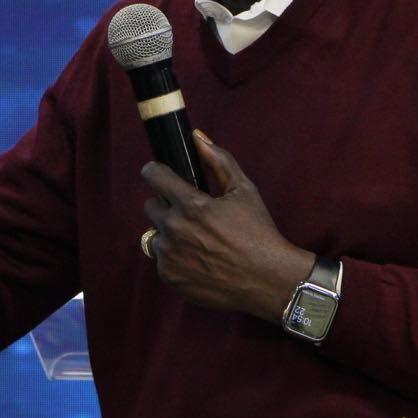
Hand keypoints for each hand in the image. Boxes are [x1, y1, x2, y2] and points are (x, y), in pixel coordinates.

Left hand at [142, 132, 313, 321]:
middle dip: (166, 205)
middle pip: (150, 206)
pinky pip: (161, 260)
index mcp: (191, 205)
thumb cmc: (258, 232)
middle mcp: (175, 230)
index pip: (152, 176)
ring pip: (154, 235)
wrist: (266, 279)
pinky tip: (197, 259)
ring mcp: (169, 256)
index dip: (155, 171)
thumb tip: (197, 137)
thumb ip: (218, 160)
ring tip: (196, 240)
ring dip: (169, 234)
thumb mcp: (244, 190)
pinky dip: (174, 258)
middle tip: (189, 214)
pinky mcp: (170, 277)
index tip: (159, 174)